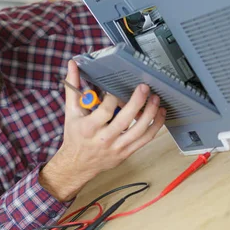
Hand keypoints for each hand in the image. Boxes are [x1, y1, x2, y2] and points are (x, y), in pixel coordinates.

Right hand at [39, 60, 165, 200]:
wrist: (77, 164)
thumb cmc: (75, 136)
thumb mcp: (71, 112)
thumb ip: (72, 88)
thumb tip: (72, 65)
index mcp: (89, 128)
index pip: (105, 111)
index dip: (112, 98)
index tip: (115, 89)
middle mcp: (104, 139)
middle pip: (125, 120)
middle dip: (136, 102)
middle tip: (144, 87)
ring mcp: (117, 147)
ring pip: (139, 131)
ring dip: (150, 114)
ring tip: (155, 99)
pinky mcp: (126, 152)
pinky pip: (145, 140)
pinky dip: (154, 126)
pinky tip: (159, 114)